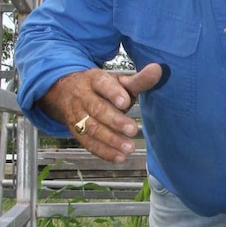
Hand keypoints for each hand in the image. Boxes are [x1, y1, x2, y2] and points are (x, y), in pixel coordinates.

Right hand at [38, 63, 162, 162]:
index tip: (125, 102)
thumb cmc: (102, 87)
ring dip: (111, 140)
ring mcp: (78, 115)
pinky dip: (104, 152)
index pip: (103, 84)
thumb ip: (138, 79)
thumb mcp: (118, 80)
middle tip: (132, 129)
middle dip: (115, 121)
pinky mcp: (76, 132)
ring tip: (128, 147)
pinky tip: (119, 157)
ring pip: (92, 128)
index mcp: (94, 79)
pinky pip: (89, 143)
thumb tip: (158, 70)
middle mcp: (83, 97)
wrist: (67, 91)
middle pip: (97, 109)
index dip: (113, 93)